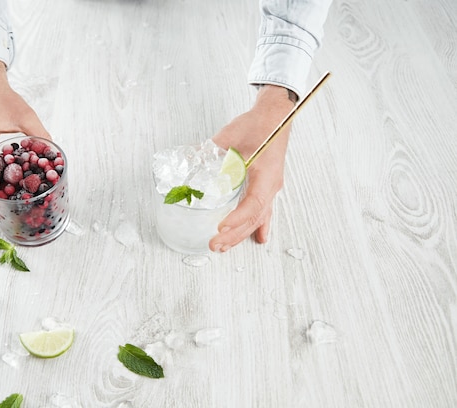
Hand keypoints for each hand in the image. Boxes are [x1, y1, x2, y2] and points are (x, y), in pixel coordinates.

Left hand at [209, 85, 295, 250]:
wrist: (276, 117)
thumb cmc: (259, 124)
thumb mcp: (230, 135)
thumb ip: (210, 150)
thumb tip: (188, 160)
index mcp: (266, 173)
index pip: (253, 202)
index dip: (237, 218)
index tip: (221, 227)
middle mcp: (271, 185)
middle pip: (254, 217)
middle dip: (234, 234)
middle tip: (214, 245)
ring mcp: (270, 187)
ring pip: (258, 217)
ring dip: (241, 234)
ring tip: (224, 247)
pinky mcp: (266, 186)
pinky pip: (264, 211)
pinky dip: (258, 225)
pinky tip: (259, 238)